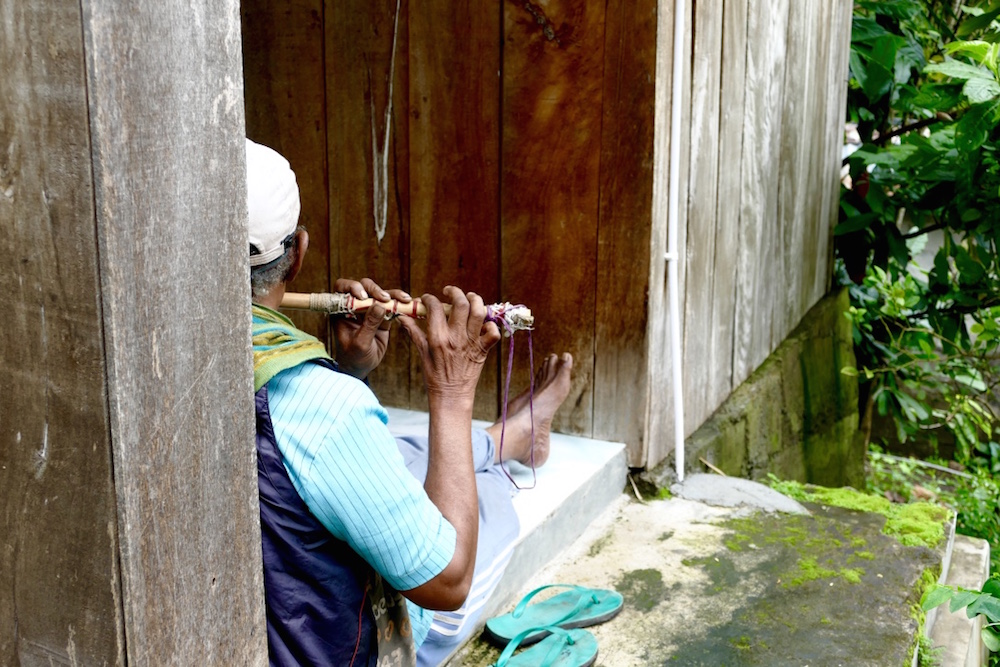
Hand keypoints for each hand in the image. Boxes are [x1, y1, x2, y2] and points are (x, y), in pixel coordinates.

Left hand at [331, 277, 410, 379]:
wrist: (362, 367)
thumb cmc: (354, 357)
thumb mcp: (360, 343)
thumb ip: (369, 325)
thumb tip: (379, 306)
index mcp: (342, 310)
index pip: (342, 288)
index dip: (352, 286)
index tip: (363, 296)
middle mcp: (355, 306)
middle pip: (364, 287)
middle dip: (375, 289)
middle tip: (384, 298)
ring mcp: (369, 310)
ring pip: (380, 294)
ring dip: (392, 294)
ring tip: (404, 299)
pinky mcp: (382, 316)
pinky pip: (392, 305)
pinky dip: (400, 303)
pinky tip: (408, 303)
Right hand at [398, 286, 501, 406]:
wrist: (451, 396)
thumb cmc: (434, 376)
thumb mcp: (422, 353)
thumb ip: (414, 332)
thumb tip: (402, 317)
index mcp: (438, 338)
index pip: (435, 308)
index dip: (430, 298)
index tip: (428, 299)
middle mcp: (456, 338)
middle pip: (461, 304)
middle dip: (455, 292)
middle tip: (450, 292)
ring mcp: (471, 343)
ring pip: (479, 313)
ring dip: (476, 301)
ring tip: (470, 298)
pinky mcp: (483, 350)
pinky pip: (493, 333)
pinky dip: (491, 326)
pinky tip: (483, 324)